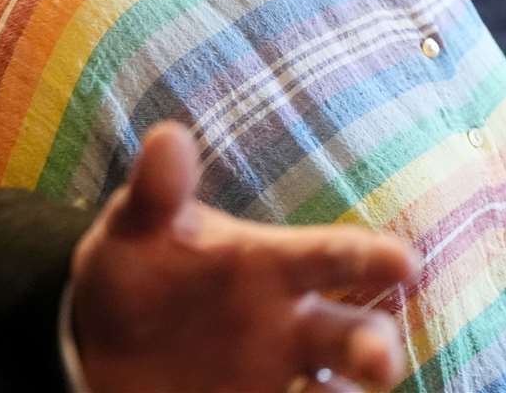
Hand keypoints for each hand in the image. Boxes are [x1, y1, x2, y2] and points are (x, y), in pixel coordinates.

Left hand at [72, 122, 419, 392]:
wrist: (101, 343)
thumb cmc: (137, 272)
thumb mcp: (136, 231)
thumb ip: (157, 193)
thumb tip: (166, 136)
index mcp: (275, 267)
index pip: (333, 256)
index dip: (372, 257)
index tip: (405, 263)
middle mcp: (291, 323)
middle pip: (353, 332)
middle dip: (374, 346)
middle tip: (382, 363)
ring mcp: (277, 375)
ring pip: (335, 388)